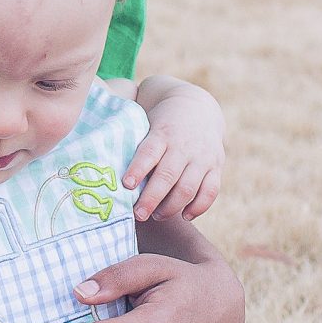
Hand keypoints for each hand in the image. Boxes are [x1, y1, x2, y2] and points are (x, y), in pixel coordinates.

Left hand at [126, 82, 224, 219]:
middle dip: (152, 198)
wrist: (197, 107)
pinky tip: (184, 215)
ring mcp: (203, 157)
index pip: (149, 152)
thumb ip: (133, 144)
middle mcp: (184, 146)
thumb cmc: (161, 122)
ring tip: (156, 215)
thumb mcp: (147, 124)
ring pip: (188, 187)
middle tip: (138, 214)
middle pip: (168, 176)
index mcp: (163, 133)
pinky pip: (211, 191)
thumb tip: (105, 170)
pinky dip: (199, 207)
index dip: (138, 169)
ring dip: (172, 207)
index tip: (126, 185)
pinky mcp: (216, 166)